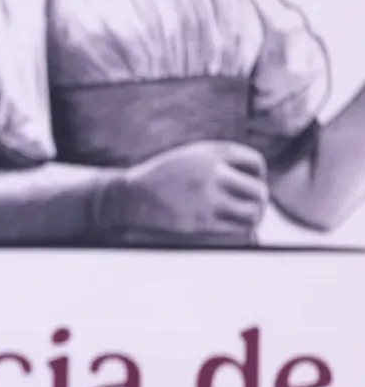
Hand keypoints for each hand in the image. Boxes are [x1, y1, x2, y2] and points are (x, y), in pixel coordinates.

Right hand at [99, 140, 268, 236]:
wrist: (128, 197)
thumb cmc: (159, 178)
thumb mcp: (188, 157)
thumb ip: (217, 161)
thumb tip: (251, 178)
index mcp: (212, 153)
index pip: (255, 163)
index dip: (258, 177)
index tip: (250, 186)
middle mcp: (213, 173)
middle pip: (259, 190)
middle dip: (259, 202)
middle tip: (254, 209)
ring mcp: (207, 197)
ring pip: (253, 212)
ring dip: (254, 219)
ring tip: (248, 223)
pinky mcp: (200, 221)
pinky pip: (237, 229)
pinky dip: (242, 233)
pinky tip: (237, 233)